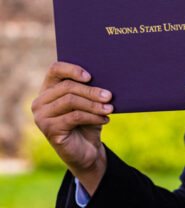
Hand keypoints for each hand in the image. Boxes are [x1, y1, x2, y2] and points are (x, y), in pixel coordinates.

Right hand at [31, 62, 112, 193]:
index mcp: (49, 89)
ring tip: (110, 108)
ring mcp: (41, 116)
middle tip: (110, 96)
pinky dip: (93, 116)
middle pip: (67, 86)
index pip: (55, 70)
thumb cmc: (88, 121)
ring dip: (94, 104)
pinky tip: (105, 119)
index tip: (90, 76)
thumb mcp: (90, 103)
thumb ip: (90, 89)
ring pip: (71, 101)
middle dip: (91, 91)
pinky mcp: (48, 129)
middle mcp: (40, 101)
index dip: (72, 69)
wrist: (87, 149)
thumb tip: (105, 76)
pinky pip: (74, 117)